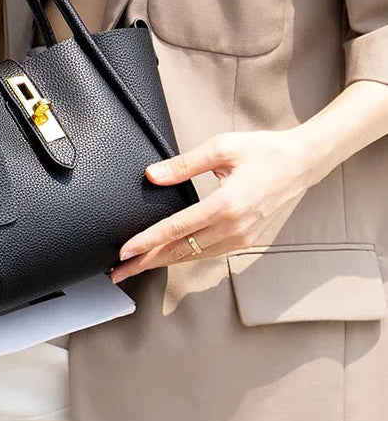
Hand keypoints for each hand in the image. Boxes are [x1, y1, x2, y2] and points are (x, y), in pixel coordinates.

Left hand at [110, 129, 326, 283]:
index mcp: (226, 205)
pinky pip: (211, 254)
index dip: (147, 242)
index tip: (124, 252)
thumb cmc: (263, 151)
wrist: (302, 163)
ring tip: (138, 265)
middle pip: (181, 251)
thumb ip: (184, 165)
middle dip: (147, 262)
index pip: (176, 229)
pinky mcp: (249, 240)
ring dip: (165, 262)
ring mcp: (243, 238)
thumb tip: (152, 175)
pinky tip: (172, 256)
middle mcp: (235, 228)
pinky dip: (188, 257)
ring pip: (196, 257)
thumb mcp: (221, 148)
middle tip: (119, 272)